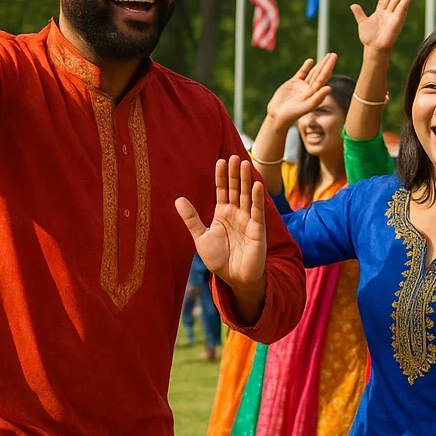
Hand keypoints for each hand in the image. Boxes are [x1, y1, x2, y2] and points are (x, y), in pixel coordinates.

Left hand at [176, 157, 266, 287]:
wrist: (234, 278)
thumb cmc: (219, 260)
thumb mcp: (201, 237)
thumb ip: (191, 219)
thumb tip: (178, 199)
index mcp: (223, 214)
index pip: (223, 191)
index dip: (221, 177)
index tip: (220, 161)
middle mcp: (237, 214)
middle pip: (236, 189)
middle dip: (235, 174)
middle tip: (235, 156)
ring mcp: (248, 220)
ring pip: (247, 196)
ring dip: (246, 180)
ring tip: (244, 164)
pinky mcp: (258, 230)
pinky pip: (257, 211)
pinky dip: (257, 198)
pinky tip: (256, 185)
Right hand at [266, 53, 337, 126]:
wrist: (278, 115)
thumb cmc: (292, 114)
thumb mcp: (306, 106)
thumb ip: (318, 98)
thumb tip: (330, 88)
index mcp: (315, 94)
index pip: (324, 78)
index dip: (329, 67)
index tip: (333, 58)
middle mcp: (310, 89)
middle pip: (320, 74)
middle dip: (326, 64)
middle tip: (333, 54)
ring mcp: (302, 86)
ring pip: (313, 73)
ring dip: (319, 65)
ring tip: (327, 56)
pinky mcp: (292, 84)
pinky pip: (301, 74)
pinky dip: (306, 67)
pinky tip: (310, 61)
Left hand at [351, 0, 411, 53]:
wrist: (373, 48)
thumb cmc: (368, 38)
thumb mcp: (362, 22)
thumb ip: (359, 13)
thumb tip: (353, 5)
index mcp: (380, 12)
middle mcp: (387, 13)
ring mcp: (392, 17)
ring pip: (396, 2)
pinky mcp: (396, 22)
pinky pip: (401, 11)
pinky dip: (404, 4)